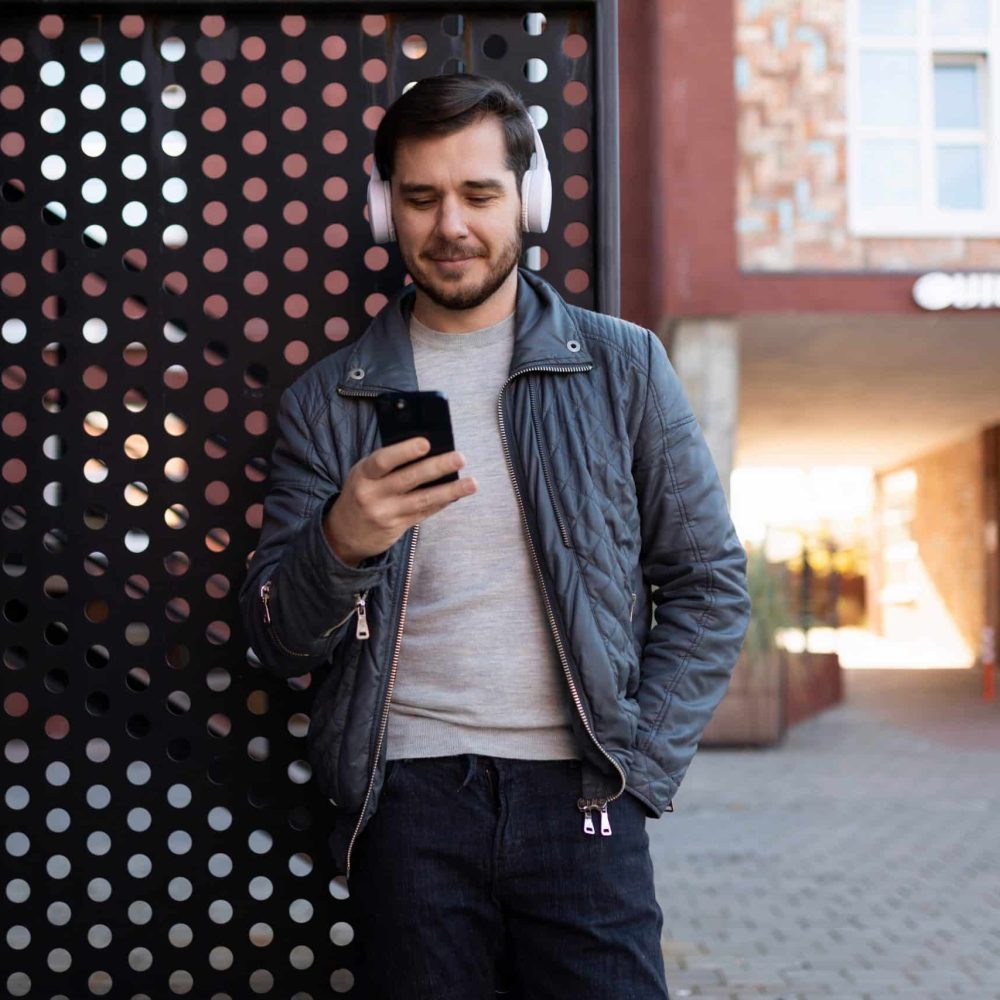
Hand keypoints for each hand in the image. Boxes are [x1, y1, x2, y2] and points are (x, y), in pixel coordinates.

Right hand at [323, 437, 476, 565]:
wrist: (343, 534)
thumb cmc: (360, 493)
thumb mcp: (363, 475)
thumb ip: (387, 464)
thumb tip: (425, 449)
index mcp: (363, 475)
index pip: (383, 461)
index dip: (404, 451)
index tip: (426, 443)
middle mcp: (373, 495)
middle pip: (408, 479)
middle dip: (437, 467)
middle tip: (459, 458)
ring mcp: (386, 514)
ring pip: (422, 500)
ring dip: (450, 490)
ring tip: (472, 483)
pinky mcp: (398, 527)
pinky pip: (424, 513)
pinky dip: (442, 502)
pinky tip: (458, 494)